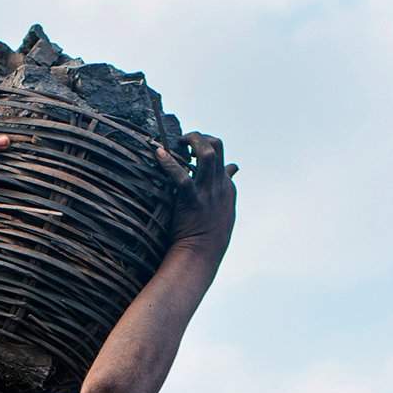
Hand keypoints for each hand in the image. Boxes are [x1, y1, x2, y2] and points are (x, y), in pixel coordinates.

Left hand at [158, 132, 237, 256]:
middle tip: (183, 141)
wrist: (201, 255)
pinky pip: (181, 176)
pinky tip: (158, 154)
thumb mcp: (224, 208)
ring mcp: (208, 191)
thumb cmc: (210, 235)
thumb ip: (228, 186)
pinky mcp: (192, 200)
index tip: (190, 151)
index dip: (205, 148)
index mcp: (227, 187)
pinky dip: (168, 162)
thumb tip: (234, 168)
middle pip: (216, 146)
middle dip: (199, 137)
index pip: (221, 156)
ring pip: (206, 153)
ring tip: (177, 142)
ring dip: (192, 141)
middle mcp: (220, 185)